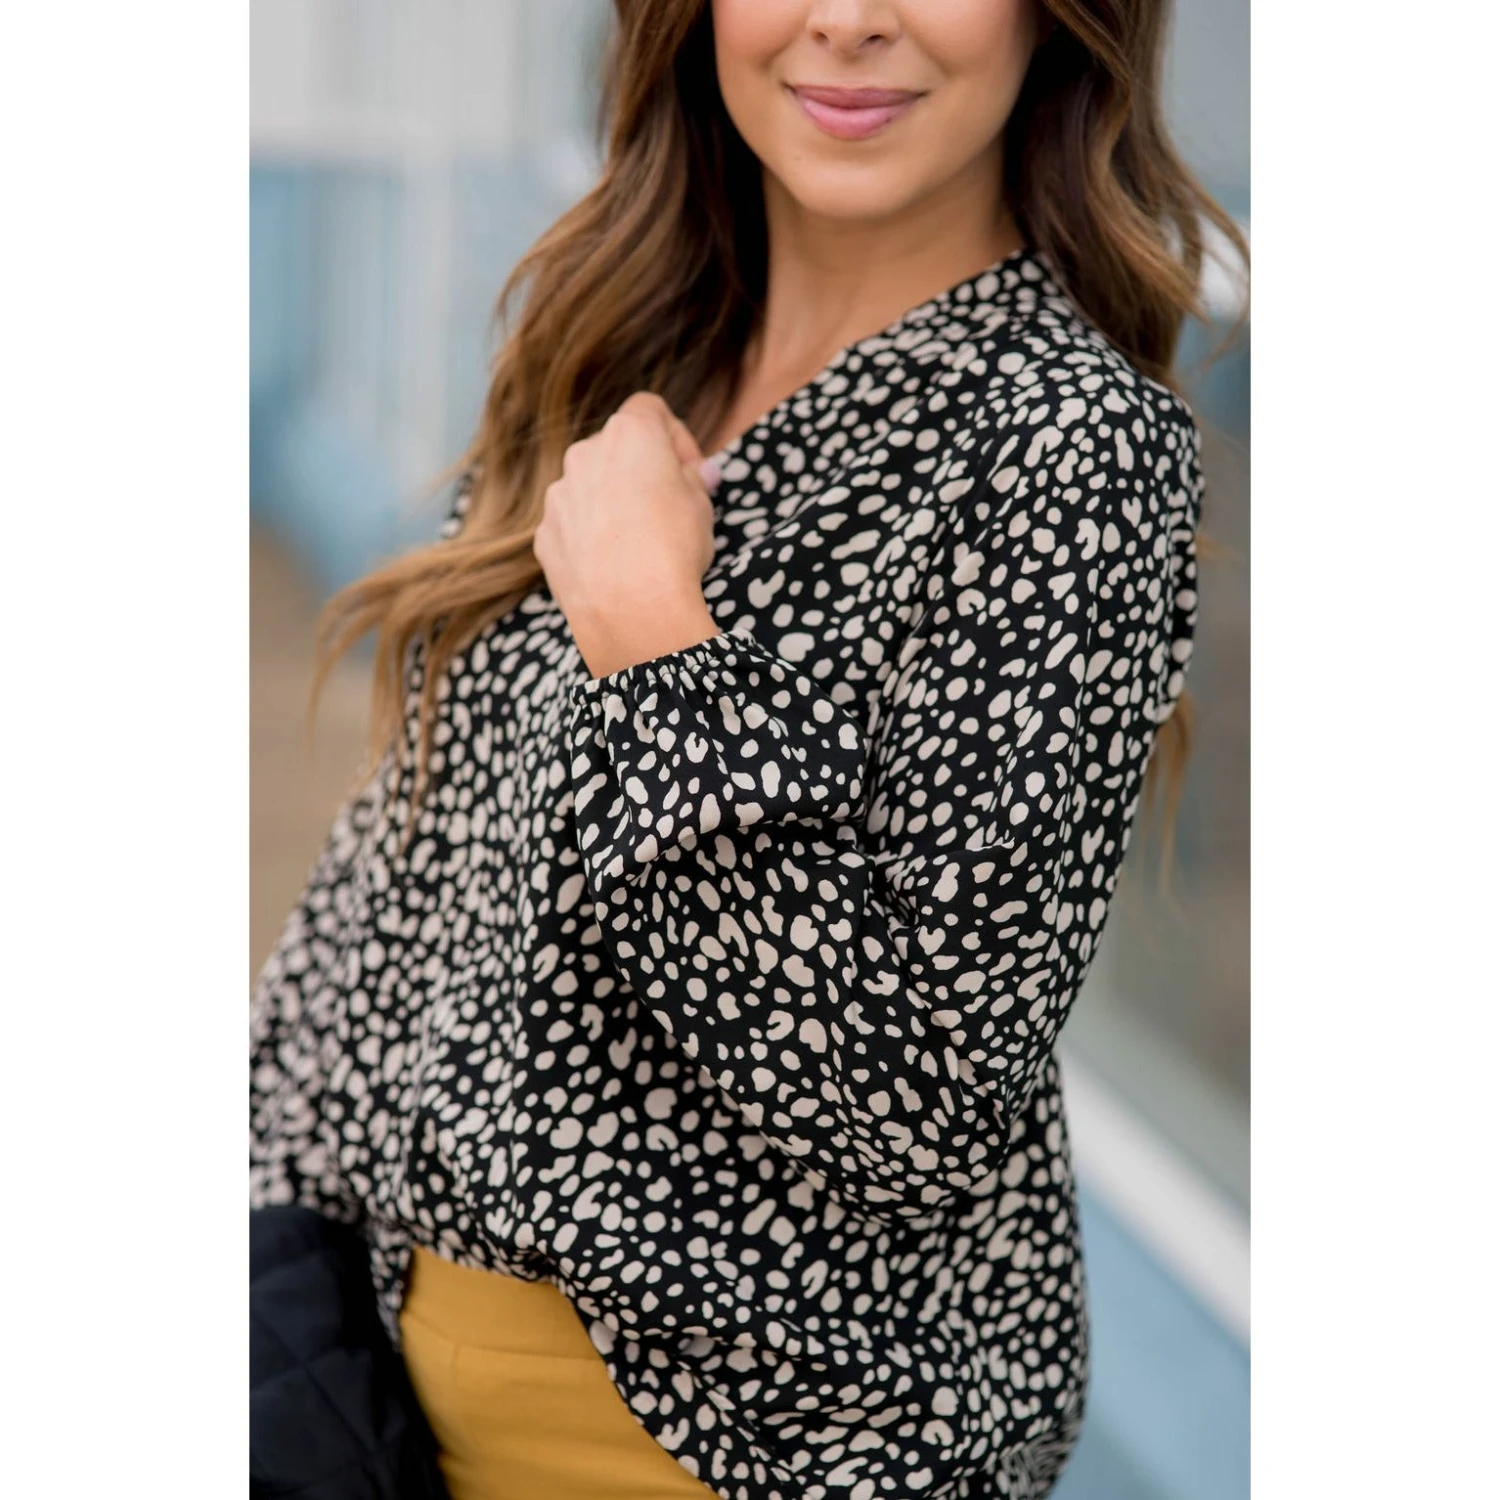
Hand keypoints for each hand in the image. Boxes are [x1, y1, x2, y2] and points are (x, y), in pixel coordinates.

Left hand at [535, 393, 723, 678]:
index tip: (690, 471)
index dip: (675, 437)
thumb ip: (693, 479)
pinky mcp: (545, 534)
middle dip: (641, 470)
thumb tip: (695, 474)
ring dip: (613, 503)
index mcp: (629, 435)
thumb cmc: (673, 549)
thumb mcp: (702, 506)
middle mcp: (585, 454)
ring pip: (590, 487)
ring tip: (639, 544)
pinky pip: (573, 525)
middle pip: (616, 448)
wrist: (630, 611)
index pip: (650, 410)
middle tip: (668, 507)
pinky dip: (590, 536)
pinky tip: (614, 567)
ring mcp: (559, 495)